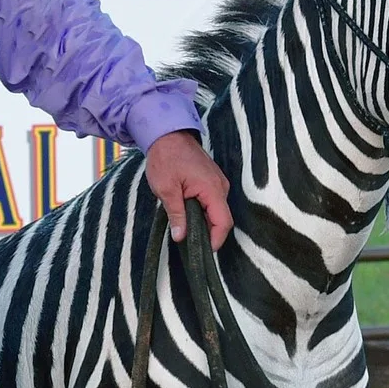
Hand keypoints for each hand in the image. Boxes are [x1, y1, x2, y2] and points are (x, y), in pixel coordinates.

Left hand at [146, 129, 231, 247]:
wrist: (168, 135)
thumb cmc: (166, 159)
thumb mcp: (166, 189)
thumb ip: (176, 214)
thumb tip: (181, 237)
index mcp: (212, 189)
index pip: (223, 222)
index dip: (215, 240)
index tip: (202, 252)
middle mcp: (221, 187)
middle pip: (221, 219)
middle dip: (208, 233)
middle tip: (189, 244)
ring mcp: (218, 184)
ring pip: (216, 212)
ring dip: (204, 222)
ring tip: (185, 229)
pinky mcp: (212, 182)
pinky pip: (212, 203)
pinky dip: (202, 212)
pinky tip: (187, 216)